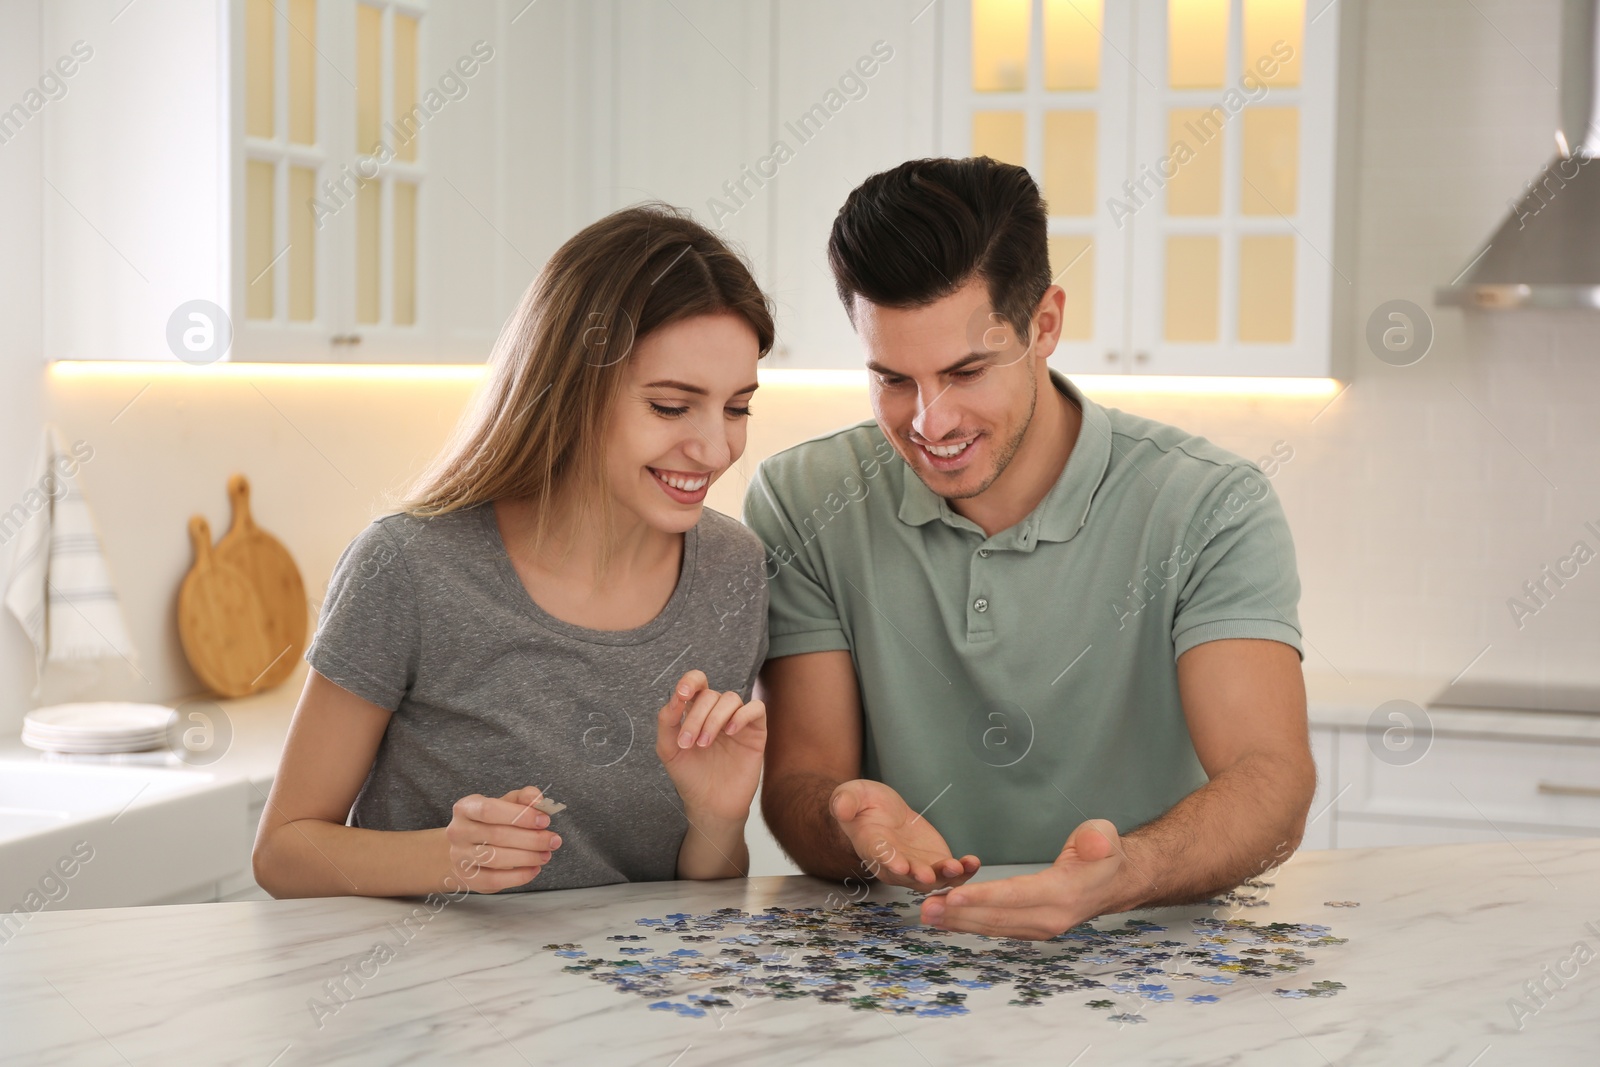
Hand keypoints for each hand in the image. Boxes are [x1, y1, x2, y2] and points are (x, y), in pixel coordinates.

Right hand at [444, 785, 561, 892]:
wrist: (465, 849)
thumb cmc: (489, 823)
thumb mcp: (504, 804)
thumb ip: (523, 798)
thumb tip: (538, 799)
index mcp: (466, 808)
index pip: (490, 810)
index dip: (520, 815)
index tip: (545, 820)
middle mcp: (458, 832)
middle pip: (497, 835)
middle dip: (531, 839)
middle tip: (553, 840)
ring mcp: (460, 857)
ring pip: (496, 859)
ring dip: (527, 857)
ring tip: (546, 854)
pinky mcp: (468, 879)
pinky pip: (494, 880)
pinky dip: (519, 876)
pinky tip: (534, 869)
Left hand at [655, 670, 765, 824]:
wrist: (710, 805)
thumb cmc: (690, 777)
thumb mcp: (669, 750)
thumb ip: (667, 722)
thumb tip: (675, 698)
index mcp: (696, 712)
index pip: (697, 682)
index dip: (690, 681)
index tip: (682, 695)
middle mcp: (717, 712)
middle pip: (710, 695)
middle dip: (696, 716)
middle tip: (689, 743)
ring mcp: (737, 721)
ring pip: (731, 699)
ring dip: (715, 718)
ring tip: (705, 744)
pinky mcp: (755, 732)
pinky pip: (756, 709)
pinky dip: (742, 715)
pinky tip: (730, 732)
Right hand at [831, 779, 980, 890]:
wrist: (879, 811)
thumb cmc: (861, 805)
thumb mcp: (850, 796)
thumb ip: (845, 802)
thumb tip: (840, 806)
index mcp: (871, 847)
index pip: (880, 857)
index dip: (890, 861)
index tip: (900, 865)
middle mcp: (893, 865)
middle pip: (908, 876)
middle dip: (920, 875)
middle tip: (929, 875)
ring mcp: (915, 866)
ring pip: (932, 879)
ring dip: (946, 876)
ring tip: (959, 866)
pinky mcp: (934, 862)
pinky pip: (949, 872)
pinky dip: (962, 870)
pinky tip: (972, 862)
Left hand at [921, 818, 1127, 938]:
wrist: (1117, 881)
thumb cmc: (1106, 855)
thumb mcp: (1106, 837)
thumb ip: (1097, 839)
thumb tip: (1091, 843)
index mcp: (1063, 895)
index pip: (1016, 896)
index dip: (983, 897)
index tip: (952, 896)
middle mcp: (1050, 918)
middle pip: (997, 918)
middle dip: (958, 914)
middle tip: (925, 908)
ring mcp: (1040, 927)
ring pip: (993, 926)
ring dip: (958, 922)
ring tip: (927, 913)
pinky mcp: (1031, 927)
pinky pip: (997, 927)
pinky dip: (970, 922)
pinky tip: (948, 917)